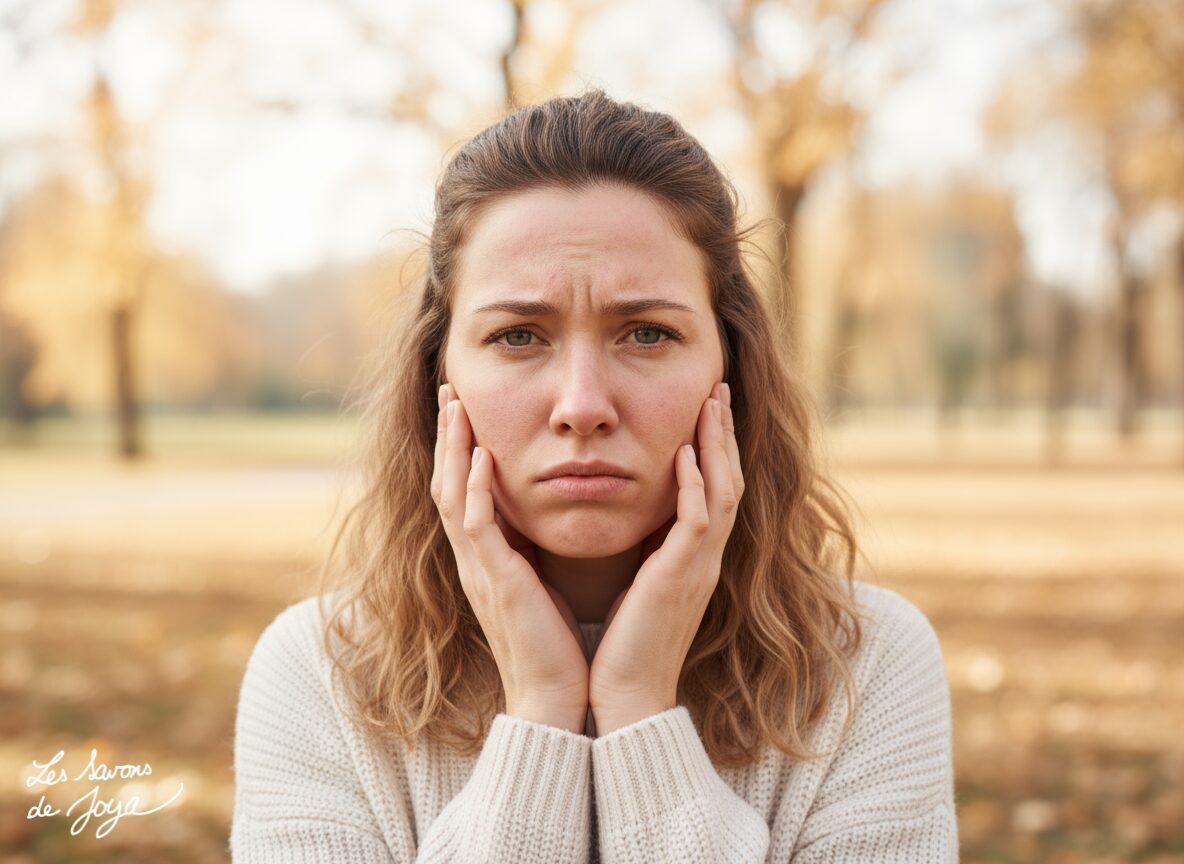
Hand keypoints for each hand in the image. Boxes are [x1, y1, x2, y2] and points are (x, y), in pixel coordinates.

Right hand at [431, 384, 589, 732]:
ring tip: (455, 405)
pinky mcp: (496, 583)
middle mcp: (473, 559)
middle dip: (448, 435)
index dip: (461, 447)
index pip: (464, 490)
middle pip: (448, 482)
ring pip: (454, 495)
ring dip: (454, 448)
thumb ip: (532, 548)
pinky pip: (478, 528)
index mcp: (485, 558)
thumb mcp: (540, 582)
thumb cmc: (552, 643)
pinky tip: (484, 458)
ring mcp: (479, 570)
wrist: (554, 696)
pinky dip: (477, 491)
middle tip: (449, 389)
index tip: (465, 406)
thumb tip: (542, 516)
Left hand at [589, 382, 742, 733]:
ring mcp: (698, 567)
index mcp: (692, 557)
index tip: (704, 407)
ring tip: (711, 402)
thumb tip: (636, 517)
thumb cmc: (626, 643)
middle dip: (723, 433)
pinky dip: (695, 486)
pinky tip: (687, 454)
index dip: (713, 447)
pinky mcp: (681, 579)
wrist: (626, 696)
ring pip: (721, 492)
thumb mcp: (640, 582)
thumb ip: (646, 549)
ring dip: (717, 445)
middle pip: (727, 480)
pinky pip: (697, 523)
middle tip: (717, 388)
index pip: (712, 489)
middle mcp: (703, 557)